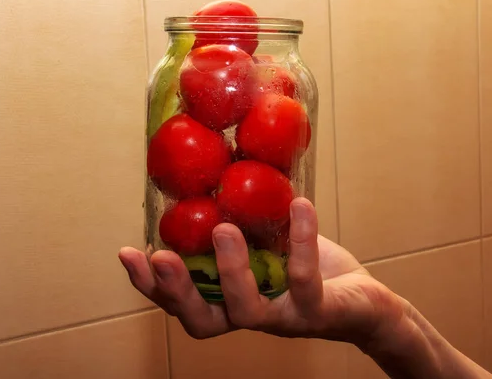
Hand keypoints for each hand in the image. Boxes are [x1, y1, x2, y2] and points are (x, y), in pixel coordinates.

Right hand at [118, 197, 403, 344]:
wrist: (364, 301)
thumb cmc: (307, 269)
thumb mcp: (266, 242)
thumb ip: (239, 221)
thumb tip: (211, 171)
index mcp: (230, 299)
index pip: (181, 302)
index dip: (150, 286)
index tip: (127, 254)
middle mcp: (250, 315)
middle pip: (201, 320)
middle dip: (176, 292)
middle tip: (159, 258)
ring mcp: (283, 318)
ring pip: (246, 309)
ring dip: (231, 270)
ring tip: (223, 229)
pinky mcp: (319, 311)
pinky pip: (304, 279)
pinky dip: (300, 241)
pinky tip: (298, 204)